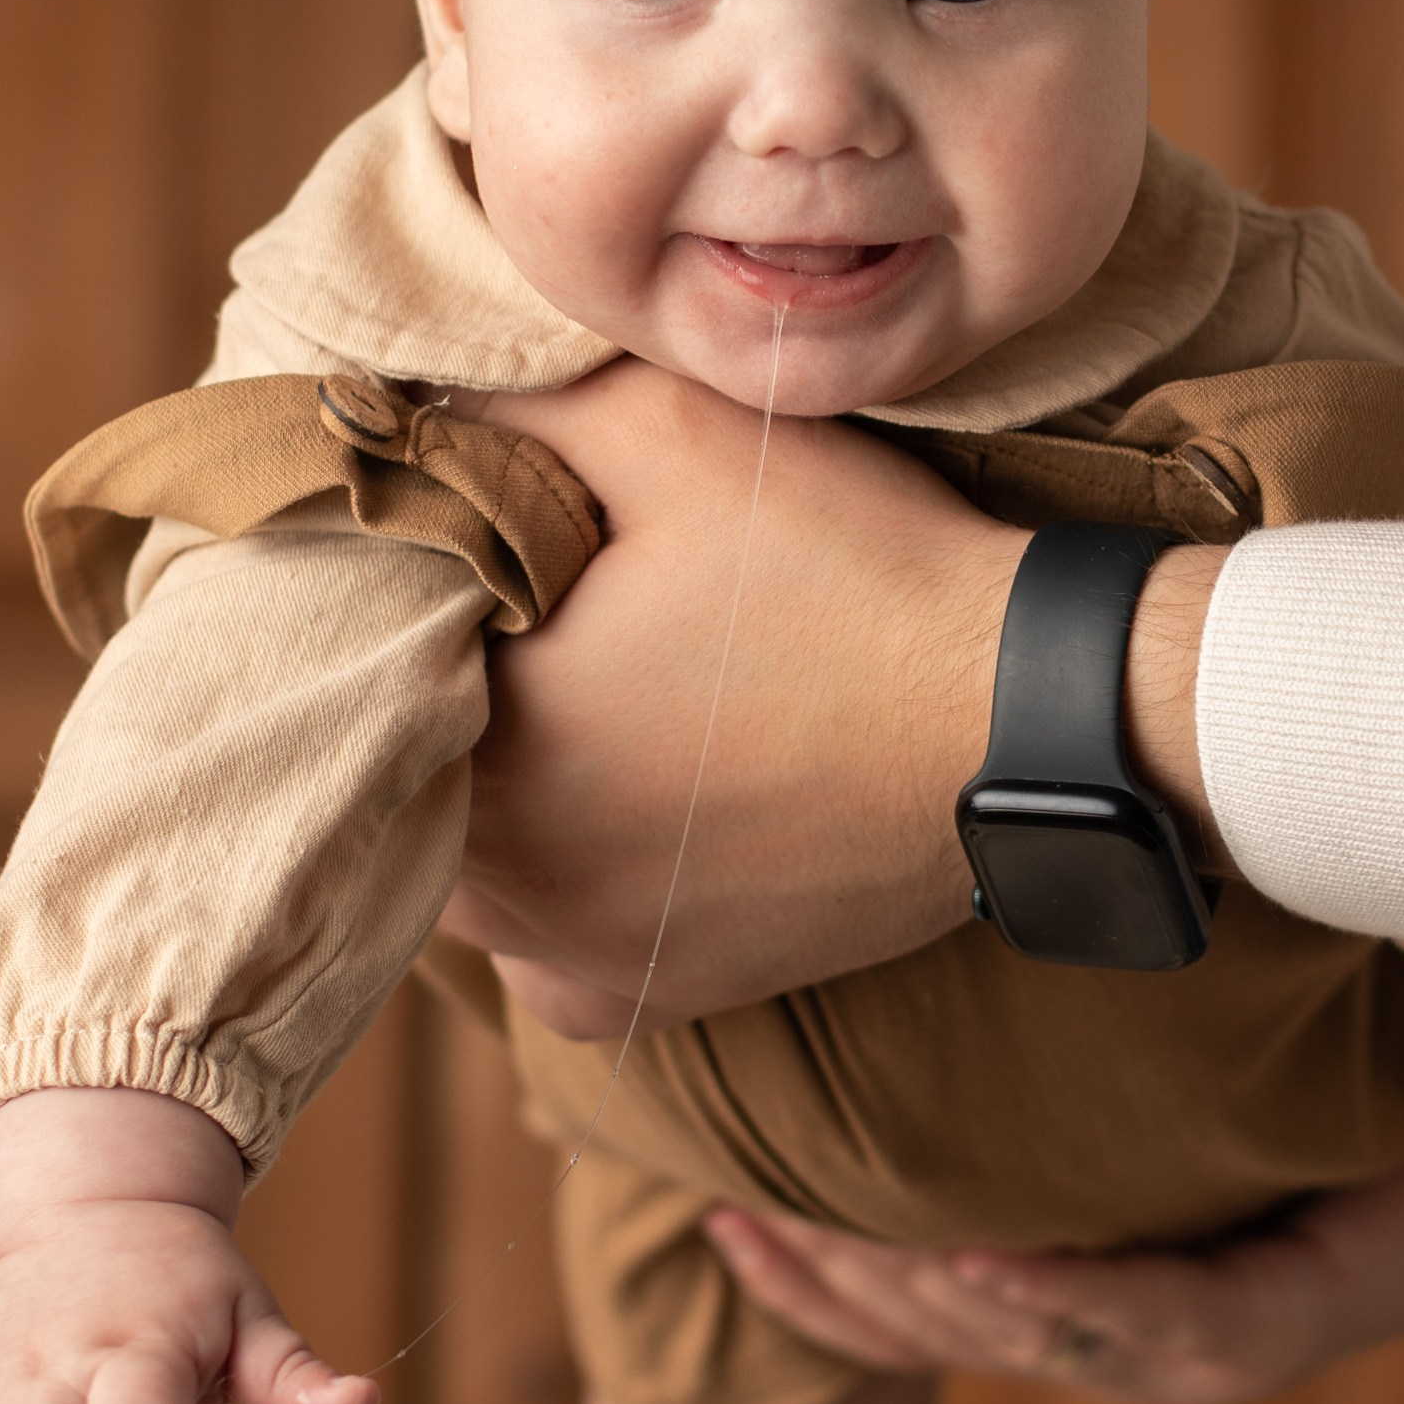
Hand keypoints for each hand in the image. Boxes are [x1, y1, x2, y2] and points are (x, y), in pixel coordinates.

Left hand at [446, 358, 1223, 1012]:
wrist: (1025, 721)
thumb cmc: (849, 572)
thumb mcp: (672, 431)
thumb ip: (506, 412)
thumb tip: (387, 407)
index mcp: (483, 741)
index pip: (378, 657)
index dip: (423, 588)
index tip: (487, 542)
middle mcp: (504, 881)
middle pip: (412, 768)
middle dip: (456, 694)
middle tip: (538, 616)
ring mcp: (577, 955)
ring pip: (470, 865)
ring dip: (500, 794)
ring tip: (582, 703)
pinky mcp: (660, 995)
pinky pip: (557, 949)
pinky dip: (570, 888)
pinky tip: (623, 814)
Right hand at [702, 1085, 1403, 1403]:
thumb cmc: (1347, 1117)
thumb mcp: (1183, 1095)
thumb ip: (1073, 1077)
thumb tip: (960, 954)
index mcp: (1105, 1303)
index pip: (926, 1317)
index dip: (817, 1287)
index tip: (715, 1224)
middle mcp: (1140, 1346)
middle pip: (947, 1338)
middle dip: (828, 1294)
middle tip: (723, 1227)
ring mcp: (1207, 1348)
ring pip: (1021, 1340)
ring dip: (906, 1300)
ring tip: (801, 1237)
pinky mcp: (1281, 1325)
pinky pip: (1143, 1315)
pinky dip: (1050, 1294)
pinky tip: (973, 1254)